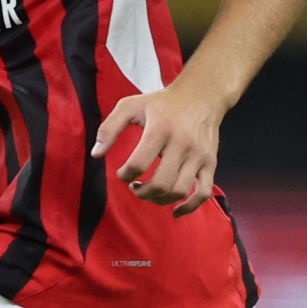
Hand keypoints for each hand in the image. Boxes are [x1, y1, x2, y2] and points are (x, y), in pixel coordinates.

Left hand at [91, 79, 222, 214]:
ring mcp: (199, 155)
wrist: (201, 96)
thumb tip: (96, 154)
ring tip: (149, 192)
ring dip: (159, 199)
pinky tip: (175, 211)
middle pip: (160, 183)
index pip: (139, 163)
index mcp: (161, 129)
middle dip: (141, 192)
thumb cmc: (162, 103)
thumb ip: (109, 128)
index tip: (122, 173)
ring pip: (179, 190)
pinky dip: (189, 207)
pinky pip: (204, 193)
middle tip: (134, 186)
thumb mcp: (131, 106)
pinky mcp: (210, 163)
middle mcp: (182, 144)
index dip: (125, 175)